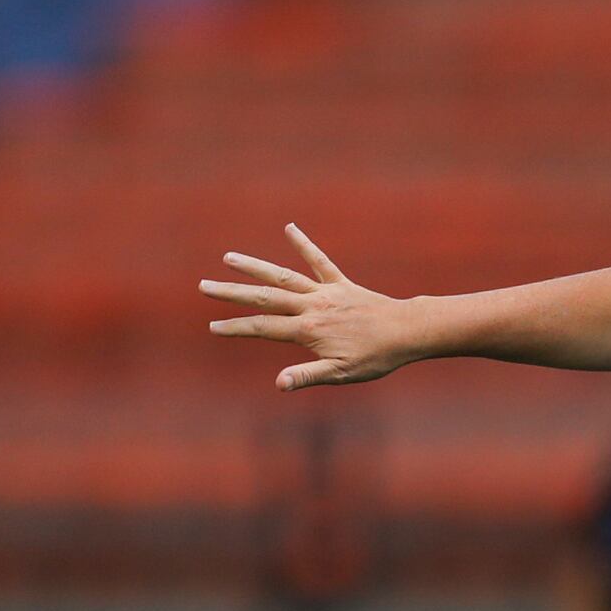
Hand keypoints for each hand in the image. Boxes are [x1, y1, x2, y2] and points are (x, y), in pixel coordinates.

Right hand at [203, 225, 426, 390]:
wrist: (406, 332)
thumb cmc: (374, 358)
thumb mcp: (340, 374)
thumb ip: (307, 376)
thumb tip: (280, 384)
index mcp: (308, 330)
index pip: (263, 327)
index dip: (236, 328)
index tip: (212, 327)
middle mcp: (312, 306)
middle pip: (265, 297)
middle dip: (232, 292)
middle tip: (203, 285)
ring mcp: (325, 292)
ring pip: (283, 276)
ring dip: (255, 267)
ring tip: (229, 257)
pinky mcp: (340, 283)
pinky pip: (319, 261)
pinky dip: (304, 244)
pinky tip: (289, 227)